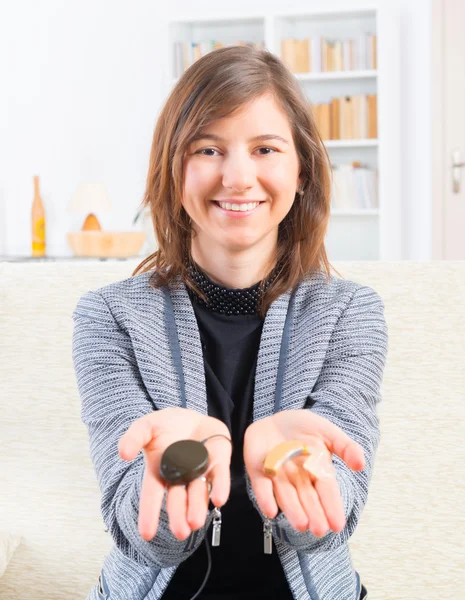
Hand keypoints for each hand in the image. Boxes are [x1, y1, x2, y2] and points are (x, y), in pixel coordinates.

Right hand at [118, 408, 231, 540]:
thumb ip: (133, 438)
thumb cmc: (165, 426)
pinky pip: (219, 476)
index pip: (152, 496)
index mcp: (159, 472)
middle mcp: (180, 477)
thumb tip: (123, 453)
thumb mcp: (145, 427)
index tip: (146, 534)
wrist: (190, 416)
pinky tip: (219, 499)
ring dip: (197, 507)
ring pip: (198, 493)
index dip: (149, 514)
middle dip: (179, 515)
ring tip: (195, 522)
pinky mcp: (218, 462)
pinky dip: (220, 488)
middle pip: (178, 499)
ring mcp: (199, 471)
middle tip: (181, 532)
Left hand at [243, 410, 364, 536]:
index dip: (332, 507)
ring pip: (286, 496)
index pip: (326, 490)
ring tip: (302, 524)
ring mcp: (278, 475)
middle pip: (307, 498)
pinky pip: (262, 486)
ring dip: (293, 510)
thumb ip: (345, 447)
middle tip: (319, 530)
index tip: (338, 524)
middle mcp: (298, 477)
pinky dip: (265, 498)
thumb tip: (361, 464)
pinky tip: (270, 511)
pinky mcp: (259, 470)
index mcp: (317, 469)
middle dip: (313, 514)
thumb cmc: (305, 428)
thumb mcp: (328, 432)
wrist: (277, 418)